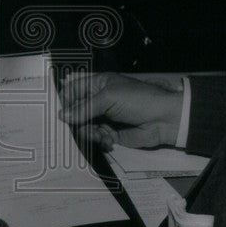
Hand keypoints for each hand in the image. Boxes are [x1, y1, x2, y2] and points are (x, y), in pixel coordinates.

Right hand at [58, 72, 184, 149]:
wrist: (164, 119)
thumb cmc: (137, 100)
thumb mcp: (108, 98)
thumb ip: (84, 107)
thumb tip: (62, 116)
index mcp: (98, 85)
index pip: (73, 90)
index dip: (66, 101)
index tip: (61, 114)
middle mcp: (99, 101)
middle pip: (76, 112)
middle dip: (77, 122)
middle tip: (83, 128)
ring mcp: (104, 118)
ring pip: (84, 127)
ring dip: (89, 133)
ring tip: (100, 136)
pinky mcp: (111, 133)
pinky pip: (96, 138)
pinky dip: (100, 141)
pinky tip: (108, 141)